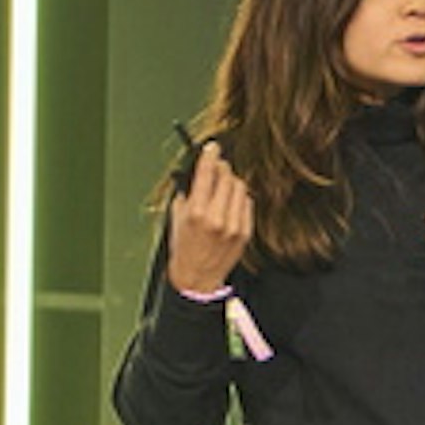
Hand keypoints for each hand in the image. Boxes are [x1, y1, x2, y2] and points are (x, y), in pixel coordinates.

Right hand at [167, 142, 252, 294]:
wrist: (197, 277)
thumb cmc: (184, 247)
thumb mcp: (176, 217)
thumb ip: (187, 193)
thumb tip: (197, 172)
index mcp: (197, 211)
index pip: (207, 173)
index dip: (210, 156)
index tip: (212, 147)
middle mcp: (217, 217)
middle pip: (227, 177)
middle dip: (221, 169)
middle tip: (216, 169)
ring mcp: (234, 225)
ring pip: (240, 188)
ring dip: (231, 183)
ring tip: (221, 189)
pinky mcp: (245, 232)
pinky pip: (247, 204)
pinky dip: (239, 199)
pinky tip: (229, 204)